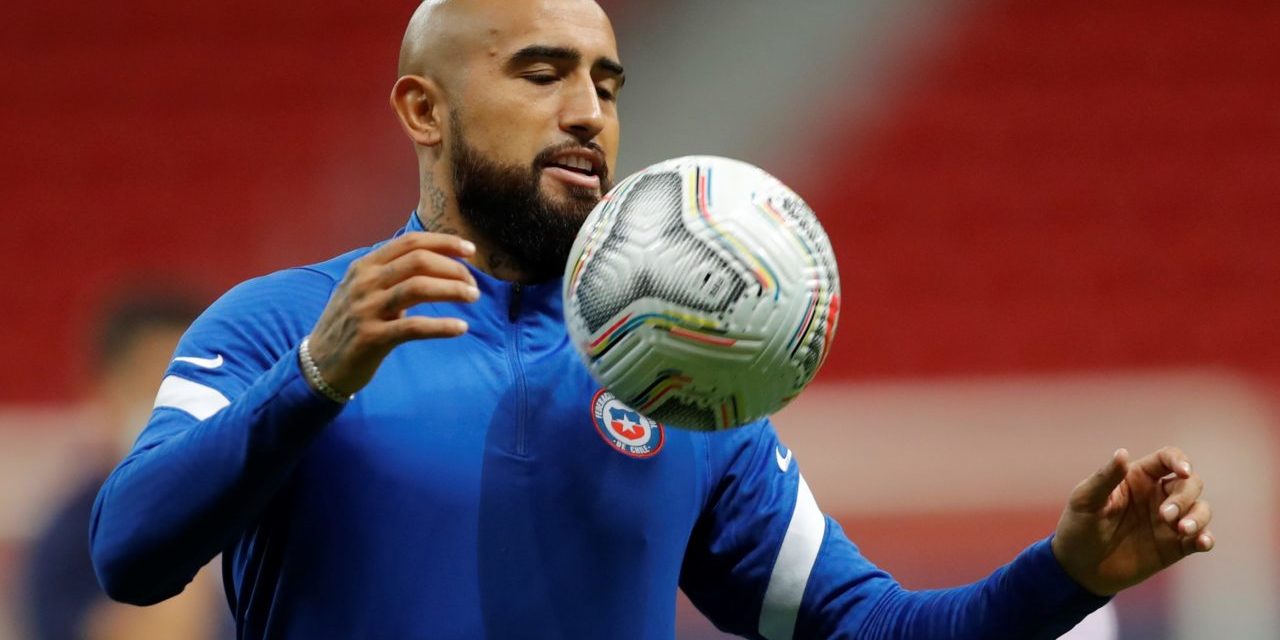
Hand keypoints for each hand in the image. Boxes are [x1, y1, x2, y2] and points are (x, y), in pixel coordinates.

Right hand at [307, 232, 479, 394]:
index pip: (410, 242)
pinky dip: (442, 326)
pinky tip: (461, 328)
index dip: (444, 242)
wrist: (318, 364)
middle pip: (419, 261)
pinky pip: (414, 326)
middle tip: (473, 284)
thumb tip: (436, 263)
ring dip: (453, 290)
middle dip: (454, 268)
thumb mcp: (363, 290)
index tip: (470, 250)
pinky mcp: (372, 337)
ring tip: (473, 297)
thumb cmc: (350, 325)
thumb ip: (391, 274)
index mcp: (365, 266)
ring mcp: (366, 309)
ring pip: (419, 287)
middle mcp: (364, 282)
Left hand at [1052, 447, 1214, 595]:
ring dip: (1199, 516)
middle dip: (1185, 496)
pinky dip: (1206, 538)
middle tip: (1165, 515)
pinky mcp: (1175, 546)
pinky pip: (1201, 538)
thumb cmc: (1078, 527)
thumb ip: (1105, 478)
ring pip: (1201, 509)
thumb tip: (1122, 452)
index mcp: (1137, 477)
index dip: (1180, 460)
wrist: (1079, 568)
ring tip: (1182, 529)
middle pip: (1190, 483)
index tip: (1183, 471)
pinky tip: (1203, 543)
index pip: (1167, 459)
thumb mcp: (1086, 500)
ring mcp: (1168, 521)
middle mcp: (1157, 495)